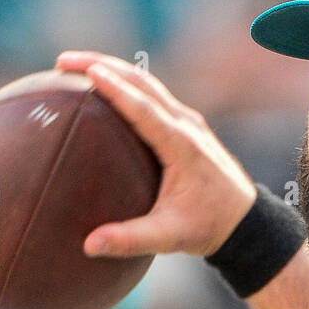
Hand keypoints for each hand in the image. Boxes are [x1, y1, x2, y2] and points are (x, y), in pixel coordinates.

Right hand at [55, 50, 256, 257]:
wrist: (245, 222)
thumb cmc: (209, 228)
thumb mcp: (170, 238)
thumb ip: (130, 240)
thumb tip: (89, 246)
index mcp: (182, 146)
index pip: (144, 108)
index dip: (115, 88)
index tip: (87, 71)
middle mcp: (186, 126)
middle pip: (141, 83)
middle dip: (101, 65)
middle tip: (63, 62)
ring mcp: (188, 122)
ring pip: (147, 84)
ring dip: (113, 70)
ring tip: (76, 67)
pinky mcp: (186, 127)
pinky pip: (153, 96)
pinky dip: (126, 85)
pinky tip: (104, 89)